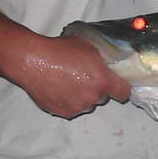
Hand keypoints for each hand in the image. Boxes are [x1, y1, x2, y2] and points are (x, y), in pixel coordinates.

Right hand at [5, 35, 131, 118]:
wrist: (33, 60)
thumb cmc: (61, 50)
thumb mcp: (90, 46)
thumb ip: (105, 59)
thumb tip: (114, 63)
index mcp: (103, 81)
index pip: (124, 93)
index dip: (121, 87)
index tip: (117, 84)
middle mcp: (92, 97)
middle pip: (103, 98)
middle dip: (98, 89)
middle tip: (86, 76)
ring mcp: (76, 107)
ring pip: (87, 104)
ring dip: (83, 96)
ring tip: (70, 81)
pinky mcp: (61, 112)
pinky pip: (71, 109)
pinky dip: (68, 101)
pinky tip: (60, 87)